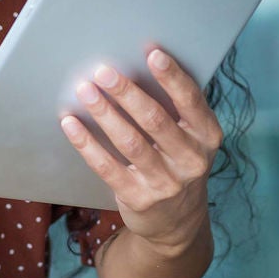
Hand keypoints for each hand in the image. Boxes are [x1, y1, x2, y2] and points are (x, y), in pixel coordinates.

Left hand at [60, 46, 222, 253]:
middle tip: (103, 71)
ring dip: (104, 113)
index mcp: (207, 136)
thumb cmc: (178, 162)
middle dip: (127, 92)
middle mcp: (191, 160)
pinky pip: (108, 167)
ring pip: (130, 142)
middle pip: (155, 120)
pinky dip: (87, 144)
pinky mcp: (139, 199)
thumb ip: (175, 108)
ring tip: (85, 91)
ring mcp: (165, 183)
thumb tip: (138, 64)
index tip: (153, 53)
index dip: (172, 76)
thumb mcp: (191, 138)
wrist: (178, 223)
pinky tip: (71, 124)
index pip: (191, 101)